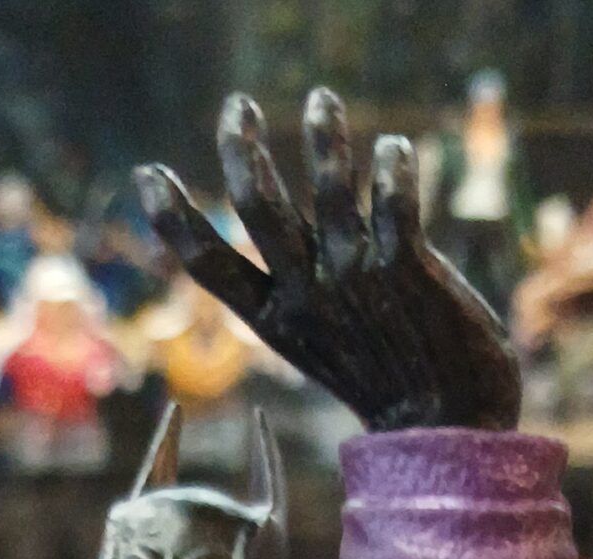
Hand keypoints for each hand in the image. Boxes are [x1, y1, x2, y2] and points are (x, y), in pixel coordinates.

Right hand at [135, 90, 520, 434]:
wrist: (445, 425)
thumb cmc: (385, 380)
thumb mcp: (324, 341)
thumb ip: (303, 286)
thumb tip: (282, 235)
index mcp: (278, 318)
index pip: (210, 266)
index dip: (174, 219)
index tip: (147, 174)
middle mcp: (309, 293)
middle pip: (259, 208)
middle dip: (240, 150)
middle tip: (237, 106)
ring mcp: (355, 277)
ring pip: (329, 190)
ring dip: (324, 137)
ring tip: (322, 98)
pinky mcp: (406, 268)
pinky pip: (393, 203)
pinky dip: (392, 169)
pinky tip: (394, 148)